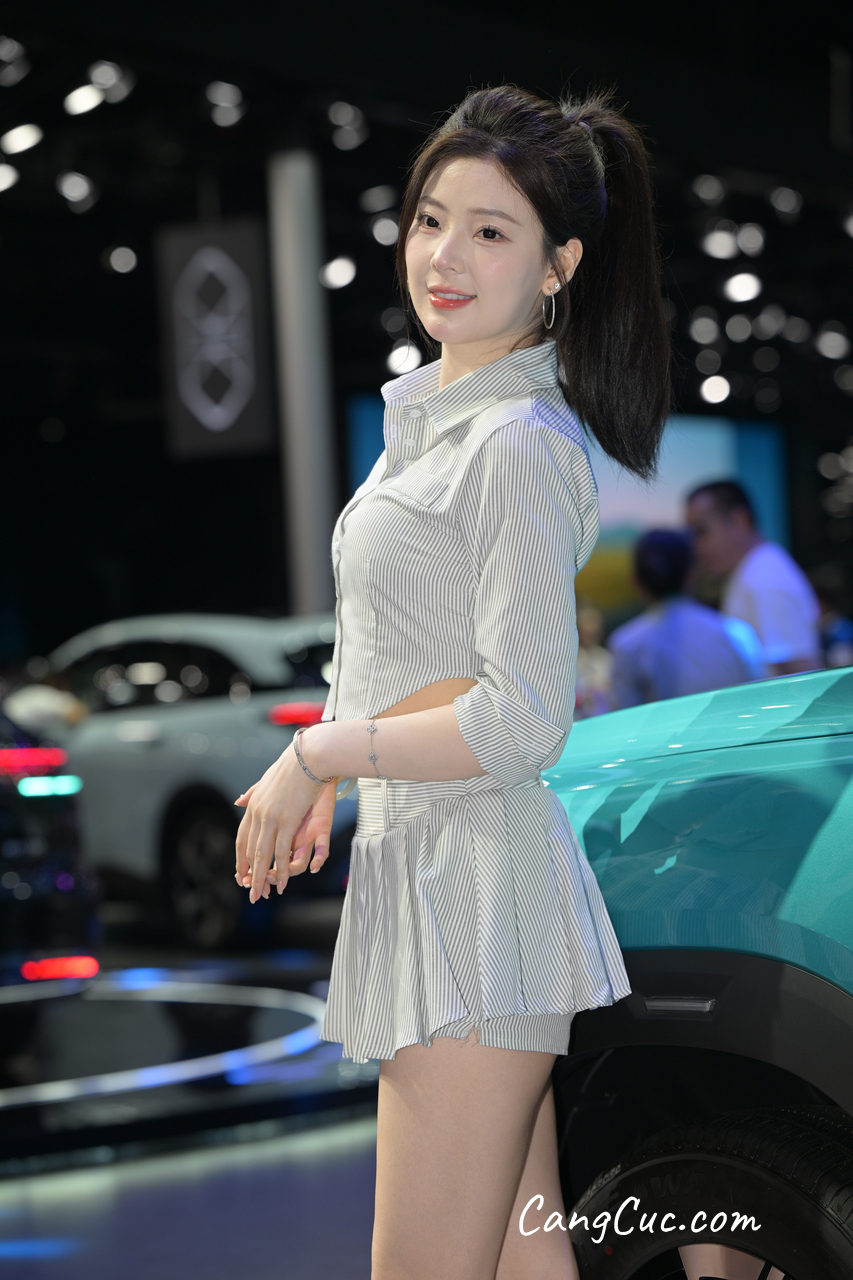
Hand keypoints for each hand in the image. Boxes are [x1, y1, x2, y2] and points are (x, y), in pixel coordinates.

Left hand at [233, 741, 336, 902]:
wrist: (310, 757)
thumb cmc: (293, 766)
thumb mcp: (267, 780)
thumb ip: (253, 793)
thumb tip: (238, 801)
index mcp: (253, 806)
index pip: (242, 839)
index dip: (241, 859)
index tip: (241, 874)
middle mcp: (258, 814)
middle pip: (250, 851)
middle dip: (250, 874)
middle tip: (250, 892)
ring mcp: (271, 818)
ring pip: (263, 855)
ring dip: (263, 878)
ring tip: (262, 894)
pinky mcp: (288, 821)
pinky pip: (281, 852)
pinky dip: (281, 870)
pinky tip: (282, 882)